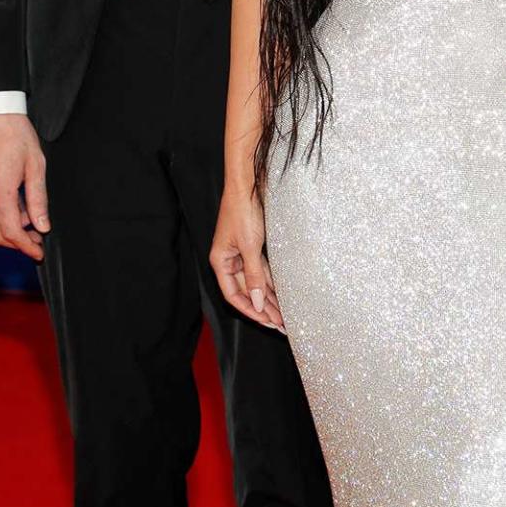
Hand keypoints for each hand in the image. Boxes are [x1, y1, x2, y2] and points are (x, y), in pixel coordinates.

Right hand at [0, 113, 48, 260]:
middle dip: (14, 243)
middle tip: (34, 240)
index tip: (37, 251)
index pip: (11, 232)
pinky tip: (9, 207)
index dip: (26, 246)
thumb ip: (38, 198)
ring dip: (2, 231)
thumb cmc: (16, 133)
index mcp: (0, 189)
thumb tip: (42, 225)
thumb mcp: (36, 164)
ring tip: (25, 221)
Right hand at [210, 184, 286, 333]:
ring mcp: (241, 252)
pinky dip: (272, 280)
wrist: (248, 182)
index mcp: (221, 261)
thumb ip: (254, 275)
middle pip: (247, 290)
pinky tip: (282, 292)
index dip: (250, 310)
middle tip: (281, 324)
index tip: (268, 322)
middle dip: (264, 307)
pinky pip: (262, 268)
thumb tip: (259, 302)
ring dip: (270, 296)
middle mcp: (230, 259)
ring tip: (285, 313)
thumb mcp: (249, 246)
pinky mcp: (253, 244)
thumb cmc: (242, 210)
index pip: (234, 295)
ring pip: (256, 281)